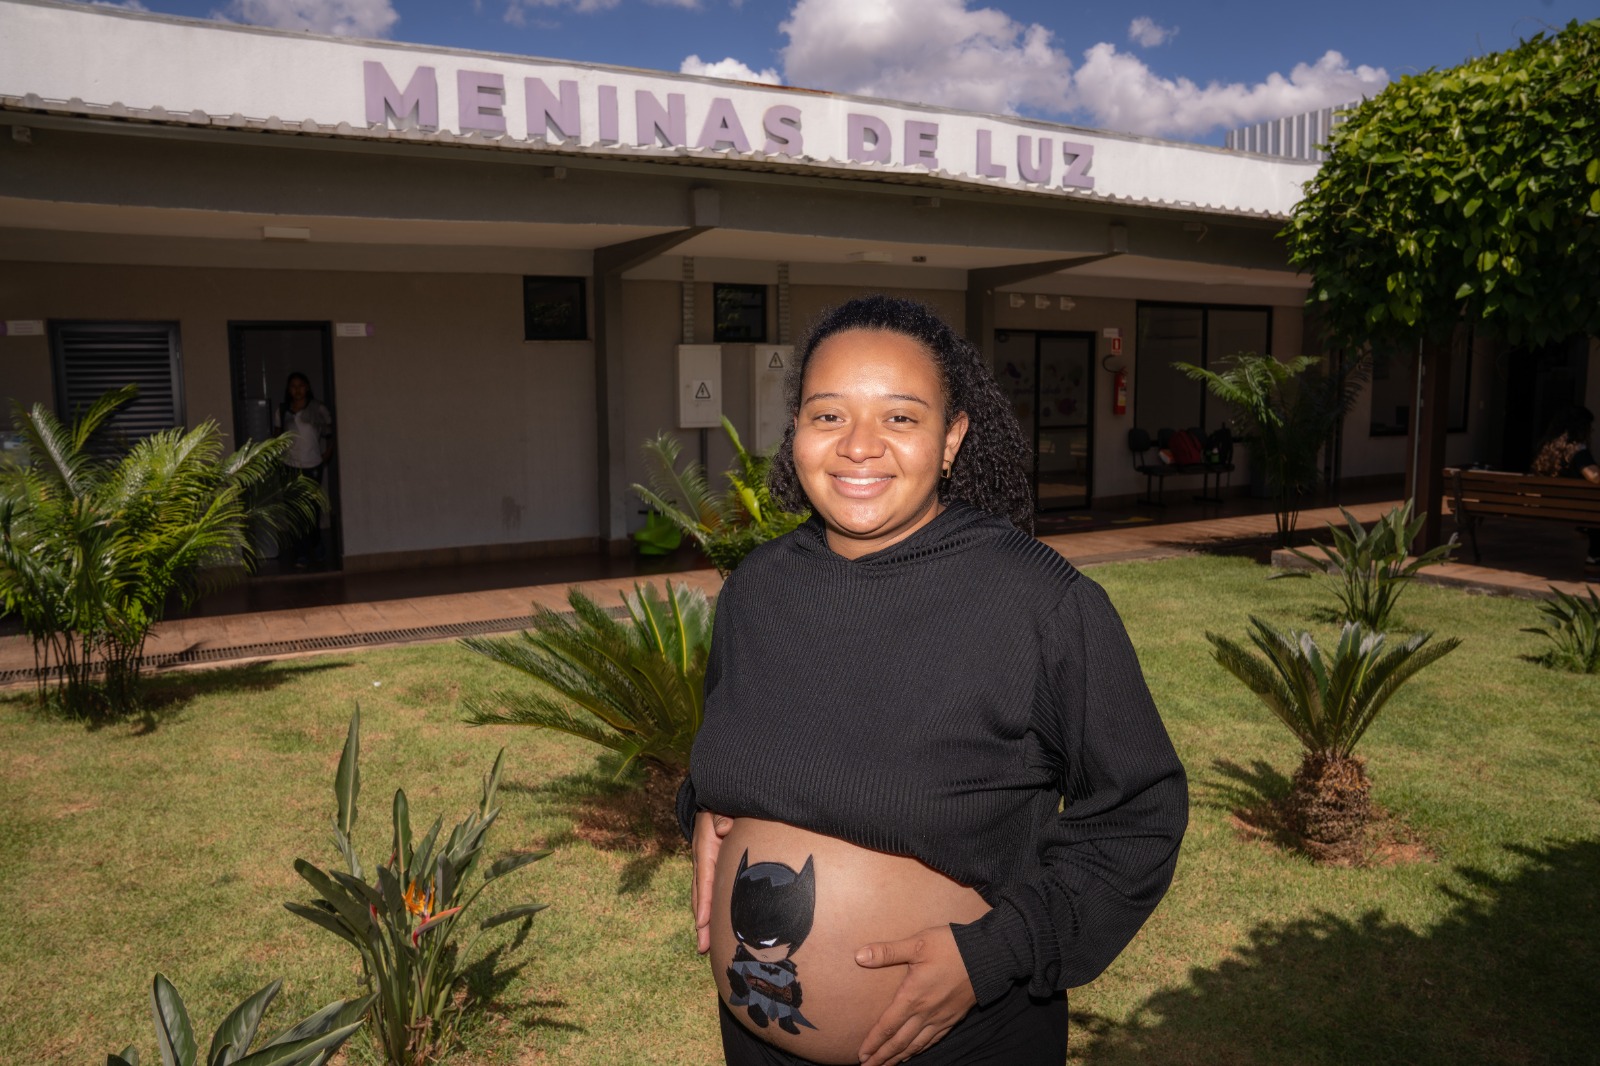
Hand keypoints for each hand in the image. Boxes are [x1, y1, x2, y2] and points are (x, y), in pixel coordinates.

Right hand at [690, 810, 733, 953]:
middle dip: (701, 922)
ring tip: (705, 947)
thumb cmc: (722, 804)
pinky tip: (713, 929)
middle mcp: (702, 859)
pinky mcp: (712, 869)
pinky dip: (709, 911)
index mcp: (705, 846)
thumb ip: (723, 817)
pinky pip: (709, 893)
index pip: (705, 877)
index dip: (704, 901)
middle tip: (703, 947)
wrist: (714, 800)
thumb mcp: (721, 806)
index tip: (703, 923)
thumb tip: (724, 828)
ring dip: (703, 922)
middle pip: (700, 894)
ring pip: (702, 897)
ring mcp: (705, 865)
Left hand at [854, 925, 976, 1064]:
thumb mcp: (917, 943)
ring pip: (916, 1045)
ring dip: (899, 1057)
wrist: (988, 956)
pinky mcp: (953, 1017)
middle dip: (882, 1057)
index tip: (862, 1054)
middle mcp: (926, 1013)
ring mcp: (940, 1018)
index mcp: (913, 997)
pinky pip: (933, 1040)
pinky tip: (913, 1052)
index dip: (873, 1042)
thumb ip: (887, 951)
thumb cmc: (951, 947)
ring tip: (886, 1065)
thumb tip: (859, 956)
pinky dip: (920, 1050)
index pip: (887, 1026)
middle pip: (900, 1042)